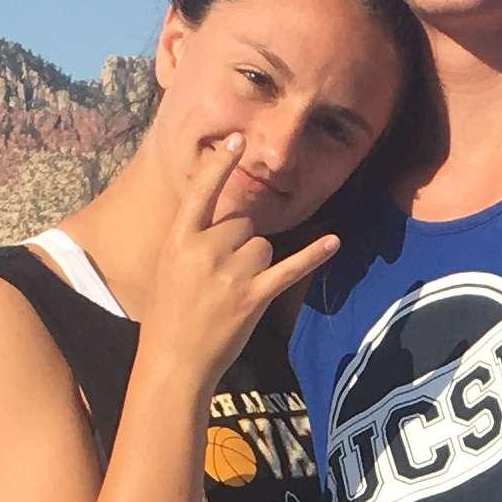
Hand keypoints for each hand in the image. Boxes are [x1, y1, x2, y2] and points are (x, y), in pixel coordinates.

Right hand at [157, 135, 340, 397]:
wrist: (173, 361)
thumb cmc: (169, 315)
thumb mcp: (168, 267)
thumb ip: (193, 240)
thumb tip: (228, 222)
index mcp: (178, 240)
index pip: (202, 192)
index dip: (220, 165)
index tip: (237, 140)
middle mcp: (205, 251)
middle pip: (243, 223)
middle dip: (240, 243)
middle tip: (220, 278)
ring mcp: (231, 274)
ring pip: (263, 245)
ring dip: (257, 264)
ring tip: (233, 292)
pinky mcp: (254, 297)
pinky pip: (290, 267)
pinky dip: (314, 254)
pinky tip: (333, 242)